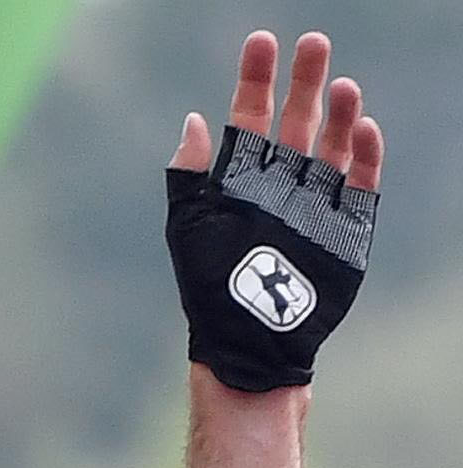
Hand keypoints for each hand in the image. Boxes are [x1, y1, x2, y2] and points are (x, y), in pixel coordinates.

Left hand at [166, 31, 382, 393]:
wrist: (248, 339)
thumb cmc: (209, 287)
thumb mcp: (190, 226)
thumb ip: (190, 175)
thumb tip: (193, 120)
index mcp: (241, 179)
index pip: (250, 117)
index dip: (255, 79)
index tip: (261, 41)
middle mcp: (282, 183)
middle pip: (297, 120)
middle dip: (305, 81)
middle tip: (313, 42)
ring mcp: (317, 202)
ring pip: (334, 144)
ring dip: (339, 113)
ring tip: (341, 85)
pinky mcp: (347, 226)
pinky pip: (362, 182)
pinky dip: (365, 155)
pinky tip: (364, 129)